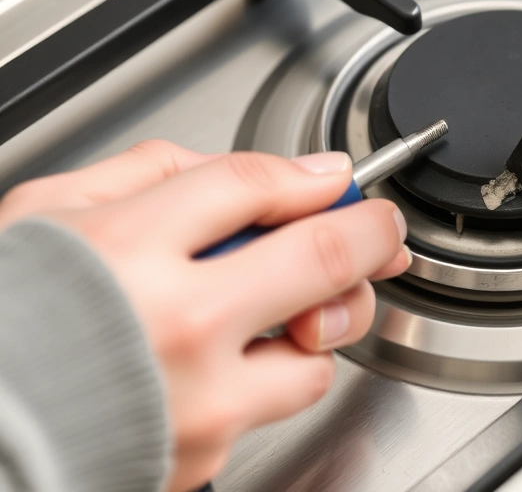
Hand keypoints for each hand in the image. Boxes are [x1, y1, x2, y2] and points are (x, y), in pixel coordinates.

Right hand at [0, 140, 409, 491]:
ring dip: (316, 321)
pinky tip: (225, 357)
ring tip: (271, 308)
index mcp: (125, 251)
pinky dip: (268, 373)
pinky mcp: (207, 455)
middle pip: (322, 259)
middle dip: (371, 235)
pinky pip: (276, 404)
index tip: (333, 180)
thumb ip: (158, 172)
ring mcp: (200, 402)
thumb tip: (274, 171)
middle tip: (380, 231)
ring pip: (318, 353)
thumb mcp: (54, 212)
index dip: (312, 176)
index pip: (252, 185)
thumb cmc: (9, 315)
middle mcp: (174, 328)